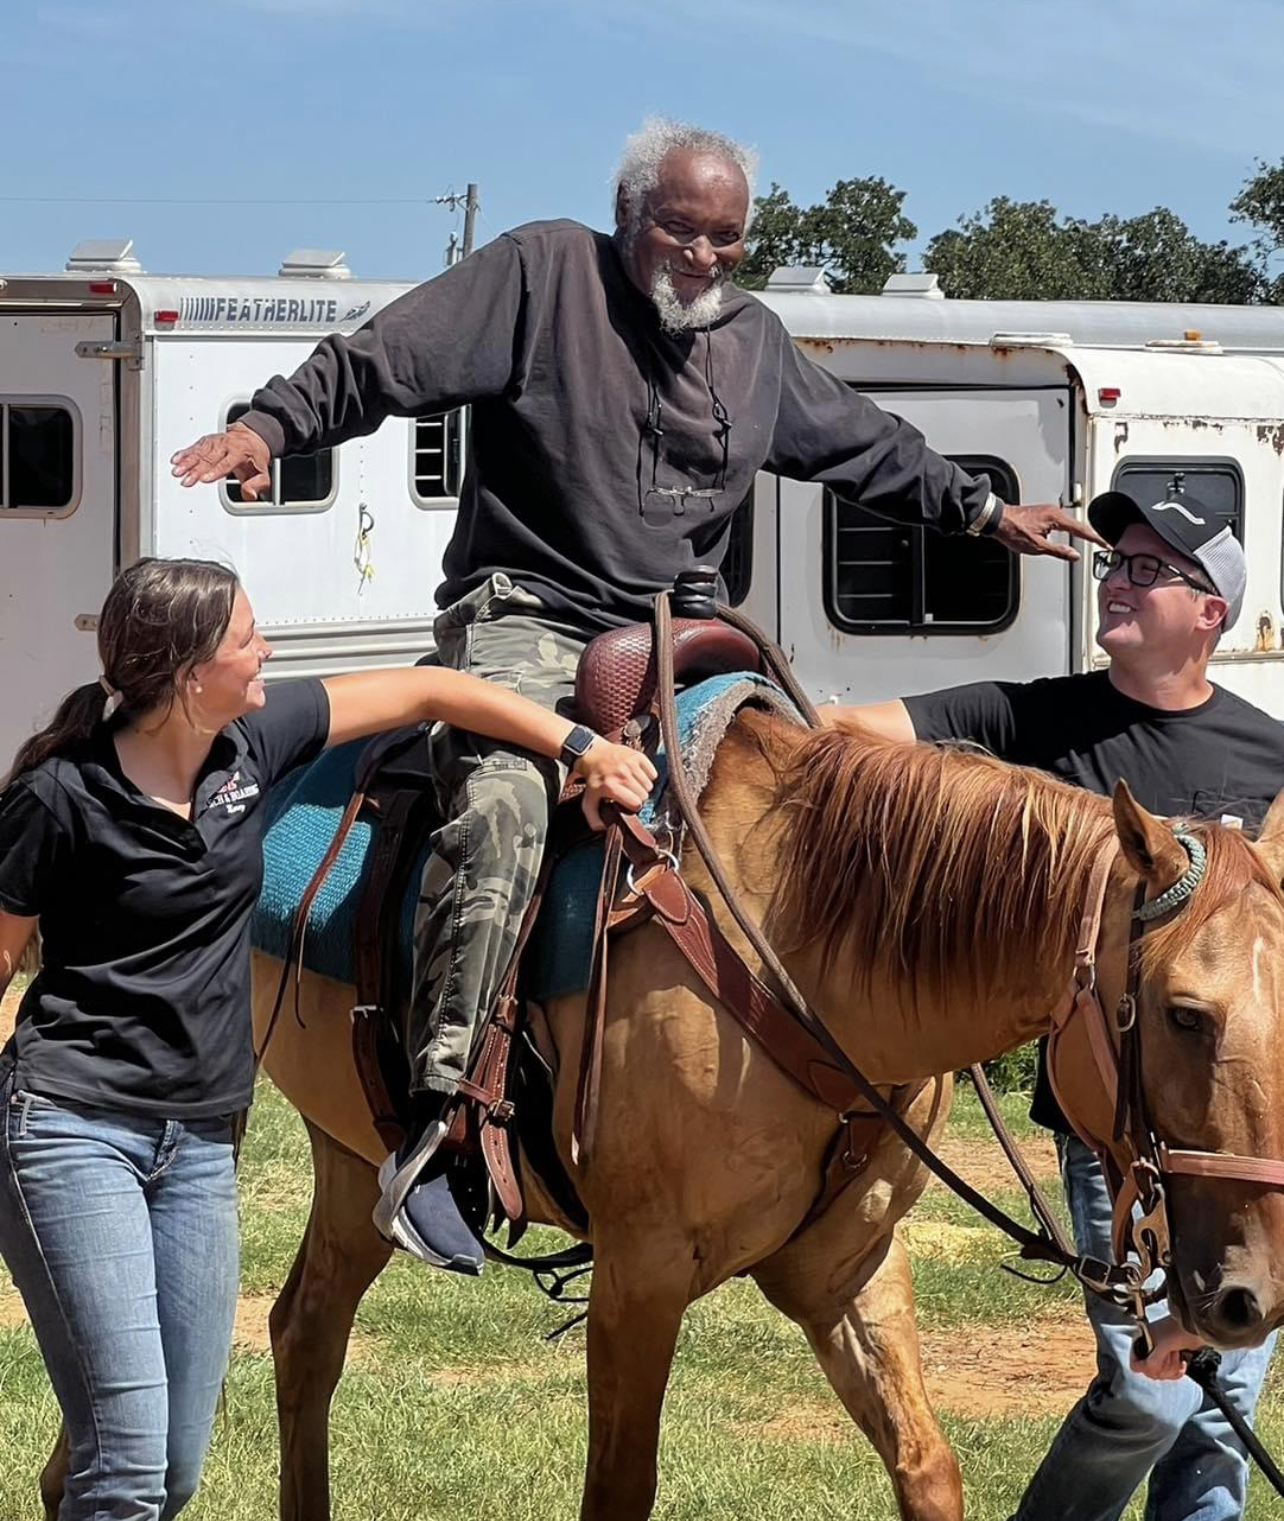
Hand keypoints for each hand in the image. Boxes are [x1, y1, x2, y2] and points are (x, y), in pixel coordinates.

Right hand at [170, 421, 272, 499]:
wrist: (252, 437)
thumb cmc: (255, 457)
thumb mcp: (263, 473)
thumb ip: (257, 485)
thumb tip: (249, 494)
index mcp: (240, 452)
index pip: (226, 463)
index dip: (214, 471)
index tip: (204, 479)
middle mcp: (226, 445)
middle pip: (209, 458)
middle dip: (196, 469)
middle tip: (186, 479)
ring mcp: (215, 442)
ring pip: (199, 451)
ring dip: (187, 461)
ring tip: (177, 470)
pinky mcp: (207, 441)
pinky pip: (195, 446)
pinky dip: (184, 453)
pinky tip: (176, 459)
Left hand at [573, 740, 656, 830]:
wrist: (592, 753)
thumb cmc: (593, 778)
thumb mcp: (588, 800)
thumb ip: (594, 818)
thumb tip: (604, 828)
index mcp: (611, 787)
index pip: (636, 804)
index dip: (633, 807)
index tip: (628, 803)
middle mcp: (622, 775)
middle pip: (644, 795)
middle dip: (638, 797)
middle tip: (629, 793)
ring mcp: (631, 764)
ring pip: (649, 785)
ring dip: (643, 787)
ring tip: (632, 784)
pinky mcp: (637, 756)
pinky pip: (652, 773)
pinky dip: (648, 776)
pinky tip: (636, 775)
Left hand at [992, 503, 1106, 562]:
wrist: (997, 519)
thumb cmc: (1013, 530)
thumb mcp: (1037, 546)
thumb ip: (1058, 551)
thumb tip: (1074, 555)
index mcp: (1056, 518)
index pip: (1082, 530)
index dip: (1095, 538)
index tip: (1105, 544)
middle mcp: (1054, 511)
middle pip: (1078, 525)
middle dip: (1090, 535)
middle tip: (1102, 543)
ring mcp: (1048, 511)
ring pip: (1069, 523)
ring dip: (1079, 531)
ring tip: (1090, 540)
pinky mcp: (1042, 513)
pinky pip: (1061, 521)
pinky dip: (1068, 529)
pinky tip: (1069, 534)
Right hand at [1131, 1316, 1204, 1380]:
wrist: (1196, 1328)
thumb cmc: (1178, 1330)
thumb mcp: (1163, 1345)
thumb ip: (1154, 1361)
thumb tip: (1149, 1372)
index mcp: (1142, 1341)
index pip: (1136, 1363)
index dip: (1145, 1367)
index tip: (1154, 1365)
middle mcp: (1149, 1348)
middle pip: (1150, 1371)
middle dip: (1163, 1366)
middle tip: (1169, 1355)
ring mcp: (1161, 1354)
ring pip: (1161, 1374)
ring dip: (1172, 1368)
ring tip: (1177, 1354)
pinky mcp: (1172, 1360)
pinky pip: (1171, 1374)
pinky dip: (1177, 1372)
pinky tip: (1182, 1362)